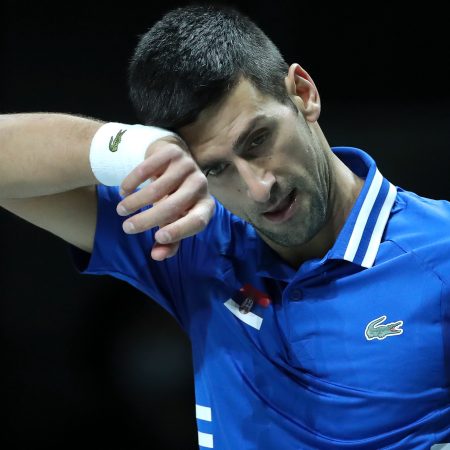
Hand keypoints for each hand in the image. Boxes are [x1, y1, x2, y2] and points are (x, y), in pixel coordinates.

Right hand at [116, 136, 214, 260]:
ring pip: (157, 188)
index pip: (198, 221)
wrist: (172, 164)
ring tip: (122, 209)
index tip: (157, 238)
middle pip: (173, 206)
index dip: (179, 231)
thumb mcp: (174, 221)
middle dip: (146, 220)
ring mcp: (189, 166)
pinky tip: (124, 191)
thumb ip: (169, 242)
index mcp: (206, 206)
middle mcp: (201, 185)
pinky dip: (132, 182)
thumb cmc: (175, 200)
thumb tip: (156, 256)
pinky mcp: (173, 152)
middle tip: (126, 228)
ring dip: (134, 202)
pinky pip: (147, 168)